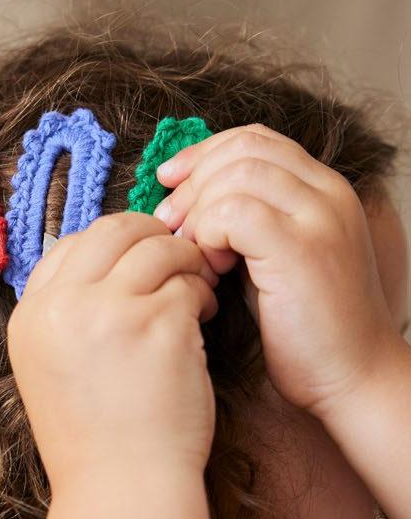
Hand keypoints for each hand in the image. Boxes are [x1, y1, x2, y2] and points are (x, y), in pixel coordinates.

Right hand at [7, 212, 219, 489]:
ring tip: (194, 295)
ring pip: (157, 248)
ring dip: (184, 264)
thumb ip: (67, 317)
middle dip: (152, 236)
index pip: (67, 246)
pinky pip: (188, 283)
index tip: (135, 266)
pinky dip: (202, 295)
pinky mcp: (157, 323)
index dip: (110, 248)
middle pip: (112, 230)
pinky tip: (202, 322)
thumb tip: (108, 267)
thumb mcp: (51, 370)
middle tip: (176, 258)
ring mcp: (107, 311)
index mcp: (29, 317)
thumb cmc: (94, 438)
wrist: (122, 488)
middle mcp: (60, 306)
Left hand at [153, 123, 403, 423]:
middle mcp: (327, 194)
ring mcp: (319, 218)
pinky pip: (235, 212)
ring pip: (236, 174)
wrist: (351, 378)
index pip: (254, 140)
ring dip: (199, 211)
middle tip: (168, 224)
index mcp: (321, 191)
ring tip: (193, 254)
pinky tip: (210, 270)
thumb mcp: (271, 263)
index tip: (169, 184)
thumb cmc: (303, 331)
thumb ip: (243, 226)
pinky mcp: (302, 250)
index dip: (203, 154)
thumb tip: (184, 208)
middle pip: (242, 149)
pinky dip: (208, 235)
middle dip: (192, 183)